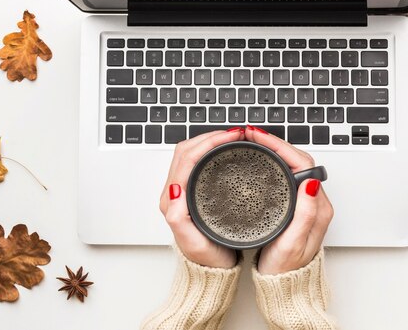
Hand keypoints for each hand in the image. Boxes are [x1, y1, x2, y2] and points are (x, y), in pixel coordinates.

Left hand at [160, 128, 244, 268]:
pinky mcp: (192, 192)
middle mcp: (174, 193)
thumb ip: (180, 219)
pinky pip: (197, 162)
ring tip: (232, 137)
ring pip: (191, 154)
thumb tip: (175, 192)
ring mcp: (182, 191)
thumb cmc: (207, 259)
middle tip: (234, 134)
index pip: (185, 158)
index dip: (207, 143)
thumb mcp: (194, 243)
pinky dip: (211, 150)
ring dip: (209, 141)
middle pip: (186, 150)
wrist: (212, 272)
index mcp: (172, 201)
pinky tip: (226, 150)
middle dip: (209, 136)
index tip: (230, 137)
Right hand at [245, 125, 333, 274]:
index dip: (279, 146)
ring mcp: (302, 201)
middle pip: (296, 158)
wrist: (284, 288)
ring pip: (289, 164)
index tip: (259, 137)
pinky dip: (270, 162)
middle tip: (250, 134)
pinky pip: (284, 174)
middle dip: (273, 142)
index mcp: (317, 206)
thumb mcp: (293, 243)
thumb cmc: (286, 269)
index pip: (302, 162)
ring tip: (252, 141)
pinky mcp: (292, 205)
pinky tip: (257, 160)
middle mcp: (312, 200)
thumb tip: (311, 182)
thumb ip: (305, 214)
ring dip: (272, 150)